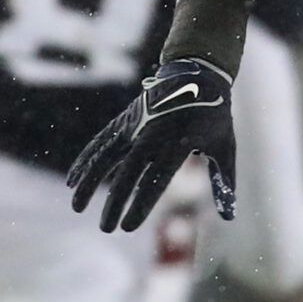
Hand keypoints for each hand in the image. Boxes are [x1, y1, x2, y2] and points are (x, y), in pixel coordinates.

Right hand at [68, 58, 236, 232]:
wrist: (197, 73)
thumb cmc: (215, 115)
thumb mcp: (226, 146)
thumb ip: (225, 183)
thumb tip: (228, 218)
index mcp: (178, 143)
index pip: (155, 181)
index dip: (140, 206)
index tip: (128, 227)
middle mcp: (152, 134)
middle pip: (128, 174)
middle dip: (114, 202)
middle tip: (106, 228)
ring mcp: (135, 125)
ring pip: (106, 156)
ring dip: (89, 182)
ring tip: (76, 207)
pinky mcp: (125, 119)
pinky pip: (101, 142)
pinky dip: (86, 160)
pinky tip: (73, 180)